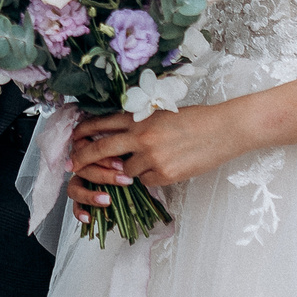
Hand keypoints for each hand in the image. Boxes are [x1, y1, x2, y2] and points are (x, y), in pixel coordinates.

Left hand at [68, 105, 245, 198]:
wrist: (224, 129)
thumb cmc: (196, 119)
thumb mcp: (161, 114)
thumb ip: (139, 125)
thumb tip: (118, 138)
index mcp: (140, 118)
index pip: (102, 124)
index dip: (83, 132)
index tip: (73, 139)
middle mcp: (141, 137)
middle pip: (101, 149)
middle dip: (83, 158)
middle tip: (72, 165)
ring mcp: (152, 157)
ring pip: (124, 172)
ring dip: (129, 171)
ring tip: (153, 160)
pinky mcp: (165, 174)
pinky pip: (145, 182)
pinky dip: (150, 178)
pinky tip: (167, 167)